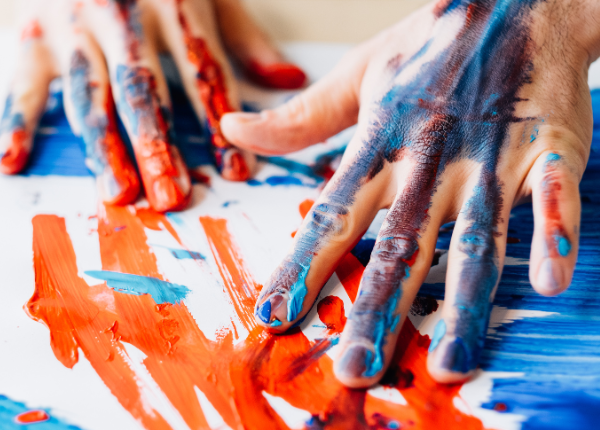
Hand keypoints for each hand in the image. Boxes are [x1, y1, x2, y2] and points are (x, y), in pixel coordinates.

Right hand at [0, 0, 306, 211]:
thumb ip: (244, 38)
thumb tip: (290, 79)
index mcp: (173, 2)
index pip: (203, 72)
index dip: (220, 123)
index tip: (236, 172)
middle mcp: (120, 14)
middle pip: (142, 90)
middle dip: (156, 146)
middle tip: (172, 195)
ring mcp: (71, 26)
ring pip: (89, 95)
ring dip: (103, 148)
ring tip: (120, 193)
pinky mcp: (28, 36)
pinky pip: (22, 83)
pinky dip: (14, 122)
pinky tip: (12, 162)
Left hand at [222, 0, 597, 386]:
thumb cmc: (432, 44)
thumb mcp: (358, 75)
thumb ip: (298, 118)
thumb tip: (230, 132)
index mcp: (381, 138)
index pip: (333, 214)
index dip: (302, 268)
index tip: (274, 319)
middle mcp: (430, 154)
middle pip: (398, 243)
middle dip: (375, 309)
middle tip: (354, 370)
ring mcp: (491, 151)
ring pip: (474, 236)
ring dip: (462, 303)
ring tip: (446, 363)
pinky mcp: (548, 144)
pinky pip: (551, 195)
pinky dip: (552, 235)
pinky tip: (545, 283)